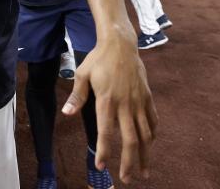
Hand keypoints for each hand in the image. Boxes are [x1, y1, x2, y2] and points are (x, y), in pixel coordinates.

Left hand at [62, 32, 156, 183]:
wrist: (120, 44)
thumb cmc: (98, 59)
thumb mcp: (82, 74)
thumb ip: (76, 96)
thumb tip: (67, 113)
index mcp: (107, 100)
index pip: (105, 132)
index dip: (104, 151)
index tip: (101, 166)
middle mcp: (125, 104)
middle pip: (131, 140)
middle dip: (129, 162)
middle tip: (127, 179)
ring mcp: (139, 101)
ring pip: (145, 134)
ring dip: (145, 155)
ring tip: (144, 171)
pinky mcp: (147, 97)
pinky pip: (152, 120)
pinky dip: (152, 134)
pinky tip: (150, 145)